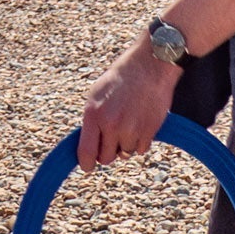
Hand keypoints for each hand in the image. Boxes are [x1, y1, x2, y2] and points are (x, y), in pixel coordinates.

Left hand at [77, 37, 179, 168]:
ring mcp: (131, 130)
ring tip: (128, 122)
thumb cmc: (120, 80)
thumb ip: (92, 121)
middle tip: (112, 137)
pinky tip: (140, 123)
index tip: (88, 166)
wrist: (148, 67)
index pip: (86, 152)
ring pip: (125, 153)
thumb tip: (87, 145)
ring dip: (126, 144)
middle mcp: (111, 125)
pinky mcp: (149, 132)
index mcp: (94, 114)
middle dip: (108, 151)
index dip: (86, 163)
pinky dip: (140, 141)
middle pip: (106, 158)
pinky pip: (141, 150)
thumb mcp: (96, 96)